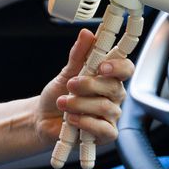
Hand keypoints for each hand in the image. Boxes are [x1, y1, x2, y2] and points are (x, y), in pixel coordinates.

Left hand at [34, 29, 134, 145]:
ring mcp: (111, 115)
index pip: (126, 68)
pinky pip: (104, 129)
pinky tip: (71, 119)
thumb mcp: (66, 72)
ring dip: (80, 104)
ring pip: (105, 107)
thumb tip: (86, 33)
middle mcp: (113, 96)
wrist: (43, 118)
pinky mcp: (106, 134)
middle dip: (89, 85)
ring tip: (63, 103)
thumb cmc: (59, 93)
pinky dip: (85, 123)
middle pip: (114, 87)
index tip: (101, 66)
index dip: (118, 66)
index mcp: (108, 77)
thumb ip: (78, 54)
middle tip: (70, 85)